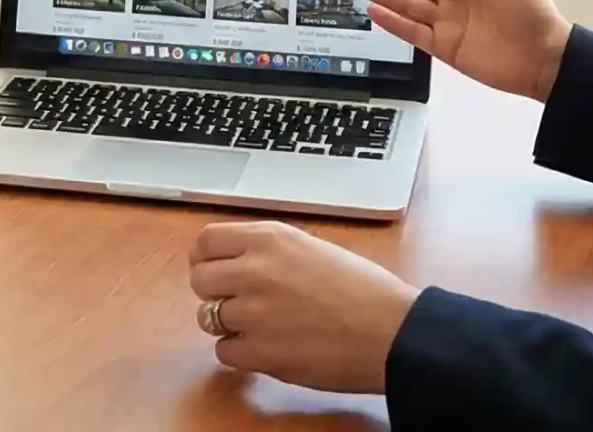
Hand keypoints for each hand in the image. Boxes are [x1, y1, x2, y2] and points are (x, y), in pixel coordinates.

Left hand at [187, 221, 419, 393]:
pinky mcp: (260, 352)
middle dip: (214, 292)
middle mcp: (254, 270)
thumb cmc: (366, 291)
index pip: (206, 241)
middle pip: (199, 280)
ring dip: (230, 324)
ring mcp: (253, 313)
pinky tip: (267, 348)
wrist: (393, 332)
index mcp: (270, 238)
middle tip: (239, 301)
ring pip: (208, 317)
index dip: (205, 258)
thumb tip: (240, 263)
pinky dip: (241, 353)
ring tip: (262, 325)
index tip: (213, 268)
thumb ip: (272, 253)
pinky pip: (224, 351)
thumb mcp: (313, 249)